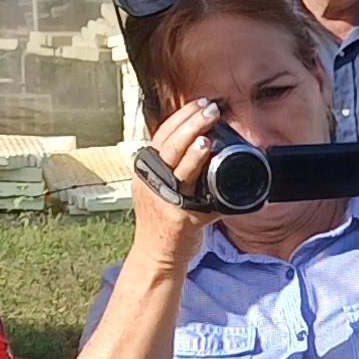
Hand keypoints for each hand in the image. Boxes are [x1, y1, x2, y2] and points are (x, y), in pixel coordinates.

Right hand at [128, 95, 230, 274]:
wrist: (158, 255)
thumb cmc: (165, 222)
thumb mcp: (162, 189)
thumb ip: (178, 170)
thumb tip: (204, 146)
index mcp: (148, 169)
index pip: (163, 134)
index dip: (181, 116)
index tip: (199, 103)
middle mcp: (151, 178)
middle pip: (168, 141)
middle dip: (190, 120)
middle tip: (210, 106)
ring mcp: (162, 194)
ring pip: (176, 158)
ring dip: (193, 136)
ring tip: (208, 121)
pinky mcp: (176, 211)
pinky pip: (190, 184)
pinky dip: (197, 164)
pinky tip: (206, 150)